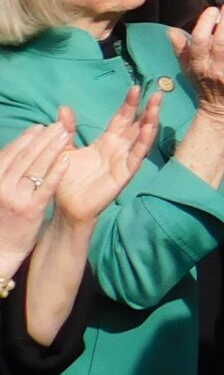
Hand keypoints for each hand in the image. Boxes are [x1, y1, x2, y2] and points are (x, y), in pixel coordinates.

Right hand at [0, 122, 74, 263]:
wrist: (1, 248)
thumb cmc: (1, 217)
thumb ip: (6, 173)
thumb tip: (20, 150)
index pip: (10, 153)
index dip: (26, 138)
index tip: (40, 127)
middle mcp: (2, 186)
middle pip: (24, 156)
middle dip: (42, 138)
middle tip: (58, 126)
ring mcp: (16, 197)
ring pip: (35, 167)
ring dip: (52, 148)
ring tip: (65, 135)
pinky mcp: (31, 209)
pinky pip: (46, 186)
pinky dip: (56, 171)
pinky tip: (67, 159)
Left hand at [50, 90, 162, 226]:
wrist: (66, 206)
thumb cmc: (66, 179)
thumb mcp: (63, 149)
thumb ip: (67, 129)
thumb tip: (64, 107)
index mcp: (107, 142)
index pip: (122, 119)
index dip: (129, 104)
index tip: (136, 88)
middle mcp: (119, 149)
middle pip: (137, 125)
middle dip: (147, 109)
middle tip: (156, 92)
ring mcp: (124, 160)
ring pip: (142, 138)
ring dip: (151, 121)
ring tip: (157, 105)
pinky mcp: (125, 173)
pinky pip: (137, 155)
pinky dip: (144, 141)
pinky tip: (149, 127)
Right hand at [172, 0, 223, 119]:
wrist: (223, 109)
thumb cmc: (205, 83)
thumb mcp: (188, 68)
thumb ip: (181, 48)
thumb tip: (171, 30)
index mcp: (199, 65)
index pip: (199, 42)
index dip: (205, 24)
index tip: (213, 9)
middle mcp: (216, 70)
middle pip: (221, 42)